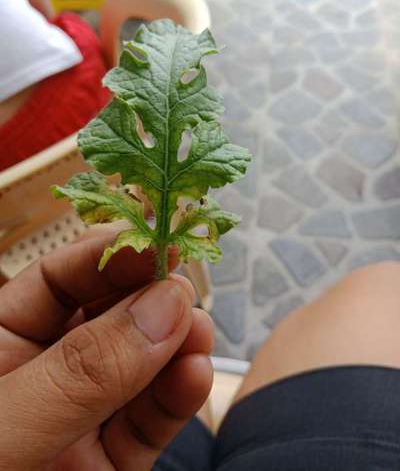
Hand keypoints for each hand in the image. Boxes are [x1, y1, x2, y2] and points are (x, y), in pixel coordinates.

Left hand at [0, 229, 213, 469]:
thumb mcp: (7, 424)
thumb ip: (82, 371)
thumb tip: (161, 308)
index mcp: (2, 348)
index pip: (58, 280)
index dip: (109, 255)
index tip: (157, 244)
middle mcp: (45, 377)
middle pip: (108, 317)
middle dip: (151, 298)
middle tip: (183, 291)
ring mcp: (81, 420)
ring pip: (140, 367)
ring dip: (177, 344)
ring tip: (199, 330)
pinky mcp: (112, 464)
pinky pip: (150, 423)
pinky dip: (179, 398)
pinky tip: (196, 374)